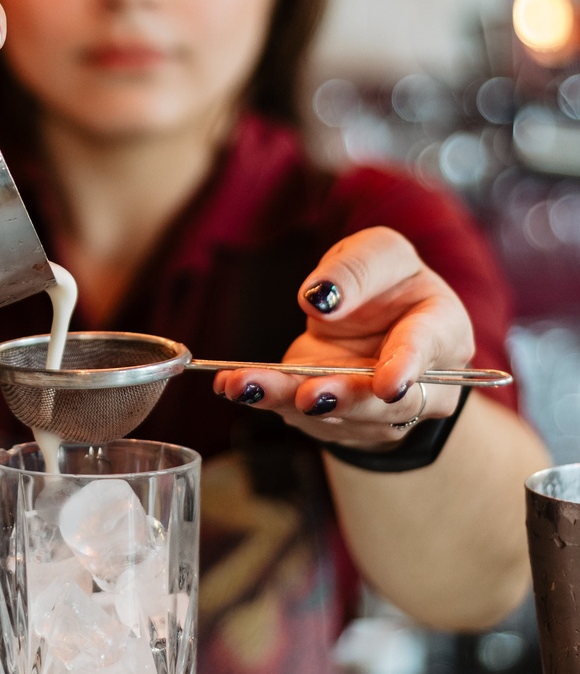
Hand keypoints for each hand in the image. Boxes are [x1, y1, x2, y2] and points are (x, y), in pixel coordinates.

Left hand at [212, 227, 475, 449]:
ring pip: (337, 414)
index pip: (426, 350)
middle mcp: (417, 383)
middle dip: (342, 398)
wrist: (377, 321)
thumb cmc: (387, 283)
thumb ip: (356, 270)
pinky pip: (301, 414)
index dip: (407, 367)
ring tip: (245, 386)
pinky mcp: (337, 419)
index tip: (388, 385)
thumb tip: (320, 299)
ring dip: (287, 400)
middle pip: (382, 401)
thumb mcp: (379, 254)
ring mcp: (377, 411)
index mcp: (441, 331)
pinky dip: (265, 397)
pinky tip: (232, 384)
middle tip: (309, 397)